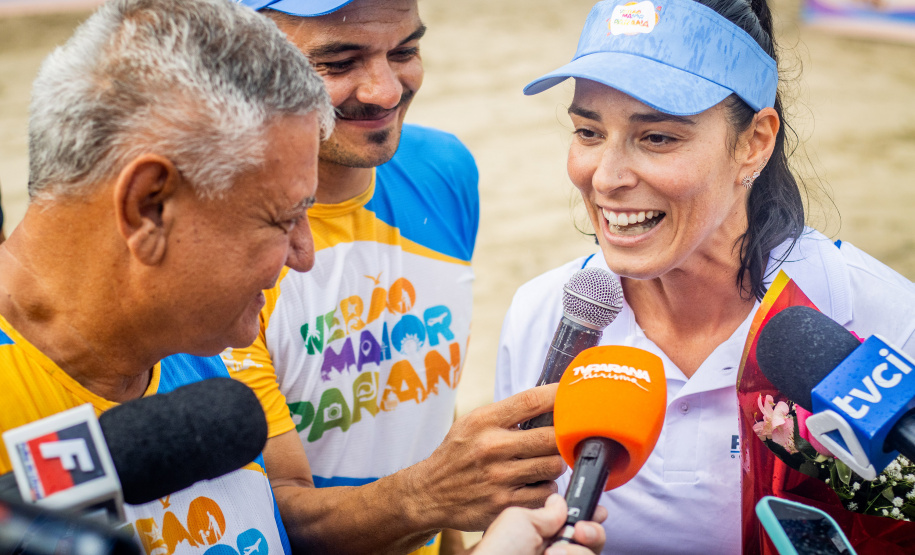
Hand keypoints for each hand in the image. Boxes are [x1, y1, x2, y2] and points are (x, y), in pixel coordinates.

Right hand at [404, 384, 566, 530]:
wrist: (430, 493)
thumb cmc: (458, 454)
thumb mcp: (473, 423)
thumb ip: (507, 413)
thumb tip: (549, 401)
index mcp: (484, 421)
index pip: (531, 401)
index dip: (559, 396)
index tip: (574, 394)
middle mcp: (492, 447)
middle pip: (551, 437)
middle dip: (565, 437)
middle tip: (567, 437)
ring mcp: (499, 478)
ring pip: (553, 466)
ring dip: (556, 464)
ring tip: (546, 462)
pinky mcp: (504, 504)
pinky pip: (545, 494)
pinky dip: (546, 489)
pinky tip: (535, 484)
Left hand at [474, 494, 606, 554]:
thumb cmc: (500, 551)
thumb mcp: (520, 520)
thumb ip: (545, 511)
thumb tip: (559, 500)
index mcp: (543, 532)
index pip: (575, 521)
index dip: (589, 515)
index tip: (598, 512)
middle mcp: (556, 549)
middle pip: (592, 539)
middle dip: (592, 531)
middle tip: (579, 531)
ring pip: (591, 553)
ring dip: (576, 550)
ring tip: (551, 553)